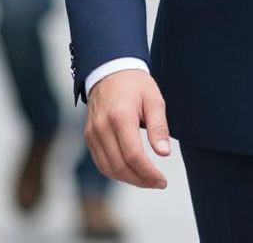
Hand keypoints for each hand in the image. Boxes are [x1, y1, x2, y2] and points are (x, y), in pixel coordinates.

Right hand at [86, 69, 170, 188]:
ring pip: (108, 168)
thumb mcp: (154, 99)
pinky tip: (131, 172)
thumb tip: (163, 153)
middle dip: (140, 180)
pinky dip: (115, 171)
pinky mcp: (89, 136)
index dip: (148, 173)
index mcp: (120, 116)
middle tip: (157, 183)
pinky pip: (100, 162)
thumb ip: (159, 127)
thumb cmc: (135, 84)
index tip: (162, 181)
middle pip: (120, 166)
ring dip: (128, 179)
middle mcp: (102, 127)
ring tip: (147, 180)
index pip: (133, 155)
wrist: (110, 70)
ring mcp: (92, 133)